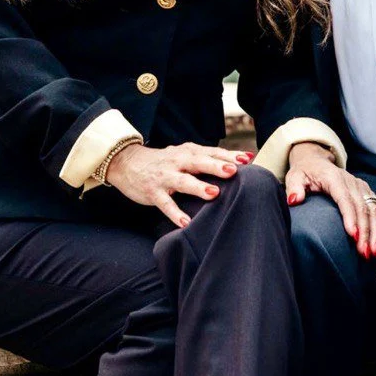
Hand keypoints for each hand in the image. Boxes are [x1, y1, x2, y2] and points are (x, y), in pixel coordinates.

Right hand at [106, 141, 253, 227]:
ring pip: (182, 181)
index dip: (229, 155)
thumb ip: (207, 159)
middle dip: (216, 166)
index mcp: (188, 152)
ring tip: (213, 194)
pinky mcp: (153, 192)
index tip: (248, 158)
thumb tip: (239, 164)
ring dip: (198, 187)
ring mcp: (165, 177)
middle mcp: (178, 162)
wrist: (127, 162)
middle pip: (199, 162)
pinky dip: (175, 213)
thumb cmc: (165, 161)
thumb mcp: (184, 156)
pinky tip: (185, 223)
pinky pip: (165, 204)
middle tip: (234, 170)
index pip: (211, 152)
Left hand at [285, 142, 375, 259]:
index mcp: (334, 178)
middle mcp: (351, 181)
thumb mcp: (294, 177)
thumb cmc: (305, 172)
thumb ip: (294, 188)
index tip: (353, 235)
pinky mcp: (366, 191)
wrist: (316, 162)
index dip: (350, 217)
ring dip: (375, 231)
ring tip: (374, 252)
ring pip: (373, 209)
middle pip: (362, 207)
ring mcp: (361, 186)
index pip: (344, 199)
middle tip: (365, 252)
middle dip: (365, 231)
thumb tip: (295, 200)